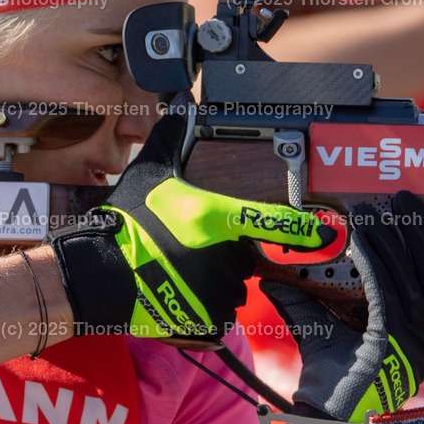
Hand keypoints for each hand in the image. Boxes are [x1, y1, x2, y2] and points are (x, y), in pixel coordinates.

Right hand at [50, 91, 334, 341]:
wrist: (100, 275)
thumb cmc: (124, 224)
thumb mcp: (146, 173)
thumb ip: (170, 137)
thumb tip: (180, 104)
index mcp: (212, 216)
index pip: (268, 220)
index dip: (300, 227)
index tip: (324, 231)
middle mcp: (221, 255)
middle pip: (243, 253)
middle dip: (225, 249)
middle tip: (189, 243)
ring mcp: (215, 290)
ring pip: (233, 284)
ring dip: (215, 277)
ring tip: (179, 268)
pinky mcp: (207, 319)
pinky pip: (220, 311)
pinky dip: (205, 304)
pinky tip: (179, 290)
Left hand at [261, 191, 423, 421]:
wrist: (326, 411)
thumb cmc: (327, 374)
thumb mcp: (320, 328)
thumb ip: (304, 298)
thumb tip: (274, 270)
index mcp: (421, 334)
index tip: (422, 216)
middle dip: (420, 234)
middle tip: (403, 200)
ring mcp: (416, 344)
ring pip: (413, 281)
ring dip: (394, 242)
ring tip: (374, 213)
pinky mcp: (395, 345)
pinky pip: (387, 296)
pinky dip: (375, 264)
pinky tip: (361, 241)